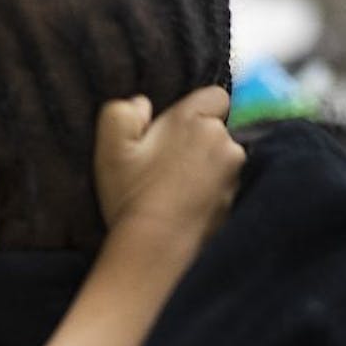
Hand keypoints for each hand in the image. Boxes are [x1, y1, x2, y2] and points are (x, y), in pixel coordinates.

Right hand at [94, 87, 243, 245]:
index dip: (195, 110)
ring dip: (204, 170)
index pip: (214, 96)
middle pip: (217, 131)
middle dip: (197, 142)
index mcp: (197, 120)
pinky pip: (223, 189)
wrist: (155, 249)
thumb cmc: (132, 194)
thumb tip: (141, 105)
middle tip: (164, 166)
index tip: (173, 131)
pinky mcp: (235, 204)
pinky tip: (184, 208)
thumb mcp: (110, 147)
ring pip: (221, 161)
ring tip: (172, 191)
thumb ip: (122, 112)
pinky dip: (208, 195)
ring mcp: (234, 176)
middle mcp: (225, 143)